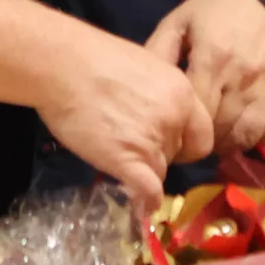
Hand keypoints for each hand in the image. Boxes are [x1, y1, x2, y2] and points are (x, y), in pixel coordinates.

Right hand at [35, 25, 215, 215]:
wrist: (62, 65)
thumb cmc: (93, 58)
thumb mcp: (142, 66)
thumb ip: (156, 93)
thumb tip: (151, 111)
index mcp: (182, 93)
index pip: (201, 135)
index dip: (184, 142)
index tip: (166, 142)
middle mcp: (174, 119)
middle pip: (177, 153)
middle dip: (159, 153)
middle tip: (130, 142)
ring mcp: (153, 142)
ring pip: (160, 171)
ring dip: (144, 171)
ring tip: (119, 160)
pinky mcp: (129, 161)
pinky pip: (148, 190)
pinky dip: (145, 201)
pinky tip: (140, 207)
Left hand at [148, 0, 264, 152]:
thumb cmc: (219, 10)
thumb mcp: (180, 22)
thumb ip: (158, 53)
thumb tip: (139, 90)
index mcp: (212, 60)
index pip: (196, 117)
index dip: (182, 131)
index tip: (176, 131)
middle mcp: (244, 78)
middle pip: (219, 132)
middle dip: (204, 140)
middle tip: (196, 134)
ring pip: (248, 137)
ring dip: (231, 142)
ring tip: (221, 133)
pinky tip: (255, 128)